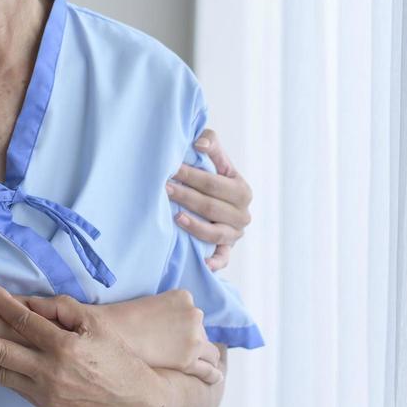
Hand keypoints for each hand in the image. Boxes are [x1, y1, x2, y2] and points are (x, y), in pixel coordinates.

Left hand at [0, 284, 178, 406]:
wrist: (136, 403)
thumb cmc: (118, 359)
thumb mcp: (97, 327)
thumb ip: (64, 310)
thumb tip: (31, 302)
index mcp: (64, 346)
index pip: (23, 320)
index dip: (2, 303)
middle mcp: (49, 370)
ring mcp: (44, 391)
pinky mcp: (43, 404)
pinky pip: (12, 385)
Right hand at [89, 290, 221, 382]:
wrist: (113, 335)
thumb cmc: (124, 319)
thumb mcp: (151, 302)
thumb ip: (169, 311)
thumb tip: (176, 328)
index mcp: (184, 297)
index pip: (193, 313)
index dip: (185, 326)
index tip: (175, 334)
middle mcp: (194, 314)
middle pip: (202, 332)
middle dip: (193, 341)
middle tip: (175, 350)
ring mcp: (194, 338)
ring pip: (210, 352)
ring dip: (204, 357)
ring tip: (198, 365)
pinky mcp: (189, 360)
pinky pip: (208, 370)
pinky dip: (213, 374)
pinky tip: (215, 377)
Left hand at [166, 128, 252, 269]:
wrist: (216, 200)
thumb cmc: (212, 177)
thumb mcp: (216, 158)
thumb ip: (211, 144)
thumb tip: (198, 145)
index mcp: (242, 190)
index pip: (214, 183)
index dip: (191, 175)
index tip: (170, 169)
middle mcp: (242, 214)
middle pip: (212, 207)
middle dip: (186, 196)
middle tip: (164, 188)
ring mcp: (235, 234)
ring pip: (215, 233)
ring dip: (195, 225)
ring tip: (175, 216)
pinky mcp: (227, 250)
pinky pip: (223, 258)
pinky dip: (215, 262)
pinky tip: (203, 262)